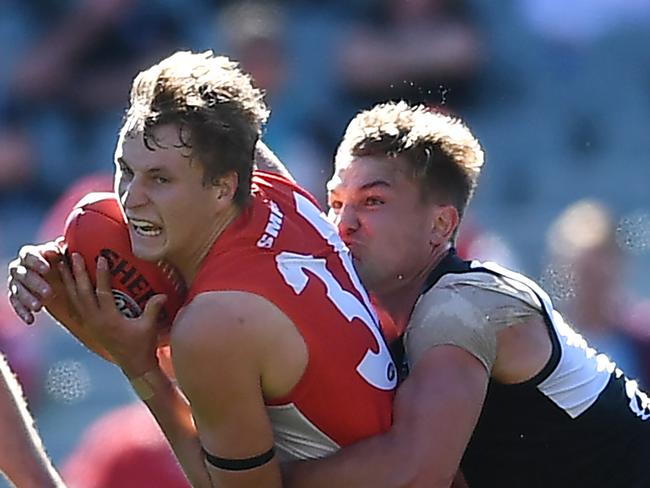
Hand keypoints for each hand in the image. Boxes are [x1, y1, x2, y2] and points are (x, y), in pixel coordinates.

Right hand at [7, 240, 70, 324]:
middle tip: (49, 292)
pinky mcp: (16, 297)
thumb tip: (63, 243)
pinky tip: (31, 319)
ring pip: (18, 290)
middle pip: (23, 273)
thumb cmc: (64, 265)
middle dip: (34, 283)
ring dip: (28, 298)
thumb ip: (63, 252)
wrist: (60, 282)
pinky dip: (22, 312)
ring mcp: (16, 282)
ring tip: (39, 306)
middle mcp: (20, 267)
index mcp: (31, 255)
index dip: (36, 261)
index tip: (47, 268)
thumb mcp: (66, 259)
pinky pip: (16, 304)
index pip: (28, 254)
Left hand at [60, 253, 166, 376]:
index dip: (102, 274)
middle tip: (73, 255)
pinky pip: (75, 307)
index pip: (102, 292)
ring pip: (74, 299)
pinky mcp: (88, 327)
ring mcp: (89, 324)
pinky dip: (69, 294)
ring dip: (68, 281)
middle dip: (77, 273)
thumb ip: (153, 308)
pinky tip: (67, 284)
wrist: (134, 366)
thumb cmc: (143, 346)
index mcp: (109, 319)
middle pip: (82, 293)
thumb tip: (163, 294)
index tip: (101, 257)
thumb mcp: (149, 326)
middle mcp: (95, 321)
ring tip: (62, 264)